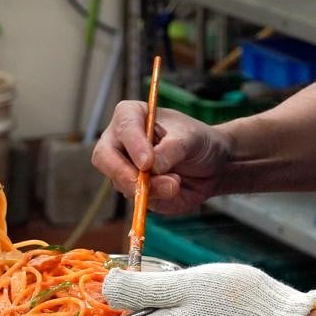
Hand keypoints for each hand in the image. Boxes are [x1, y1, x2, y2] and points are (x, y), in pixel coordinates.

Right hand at [92, 101, 231, 213]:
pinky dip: (157, 199)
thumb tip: (152, 168)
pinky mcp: (133, 190)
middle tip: (143, 185)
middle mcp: (120, 141)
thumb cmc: (197, 140)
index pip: (124, 127)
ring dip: (150, 189)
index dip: (133, 145)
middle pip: (103, 158)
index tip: (147, 163)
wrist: (211, 164)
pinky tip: (174, 189)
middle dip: (123, 174)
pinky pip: (138, 200)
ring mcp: (123, 168)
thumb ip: (171, 150)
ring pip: (122, 183)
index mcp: (131, 115)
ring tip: (177, 182)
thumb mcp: (190, 138)